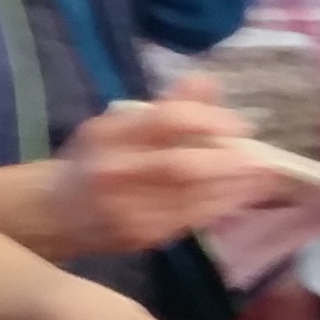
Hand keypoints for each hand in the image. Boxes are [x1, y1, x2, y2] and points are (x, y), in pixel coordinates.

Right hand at [63, 85, 290, 253]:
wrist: (53, 212)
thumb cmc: (92, 159)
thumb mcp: (117, 122)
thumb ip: (164, 106)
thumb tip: (209, 82)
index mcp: (111, 134)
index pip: (167, 121)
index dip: (209, 121)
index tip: (241, 126)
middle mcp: (117, 172)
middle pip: (183, 167)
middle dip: (231, 164)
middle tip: (266, 160)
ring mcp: (128, 209)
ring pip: (192, 200)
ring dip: (234, 190)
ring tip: (265, 179)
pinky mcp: (140, 237)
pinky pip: (189, 222)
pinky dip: (219, 209)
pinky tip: (239, 199)